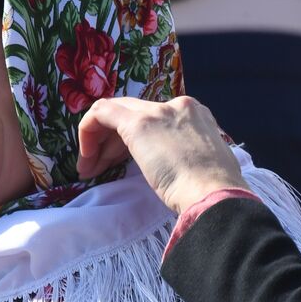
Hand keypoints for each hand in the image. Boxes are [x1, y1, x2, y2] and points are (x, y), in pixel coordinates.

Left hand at [76, 96, 247, 214]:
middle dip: (111, 142)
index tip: (123, 164)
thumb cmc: (213, 192)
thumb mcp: (204, 164)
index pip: (154, 118)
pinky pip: (101, 114)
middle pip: (132, 114)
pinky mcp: (138, 124)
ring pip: (115, 113)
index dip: (132, 141)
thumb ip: (187, 154)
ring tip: (90, 171)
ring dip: (97, 142)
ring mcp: (158, 112)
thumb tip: (173, 164)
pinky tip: (85, 159)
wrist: (215, 195)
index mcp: (195, 114)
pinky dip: (87, 133)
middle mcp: (177, 105)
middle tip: (101, 168)